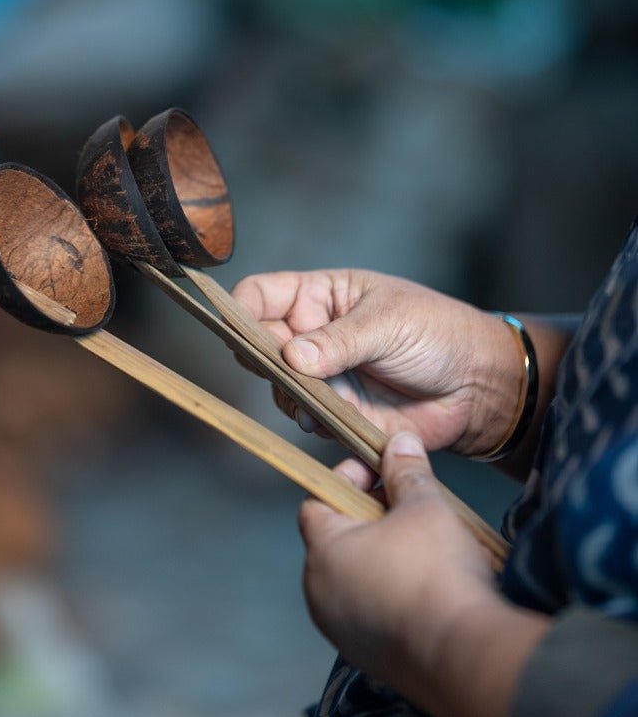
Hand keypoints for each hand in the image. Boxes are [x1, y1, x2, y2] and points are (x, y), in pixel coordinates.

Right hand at [232, 269, 522, 456]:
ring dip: (290, 395)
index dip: (241, 309)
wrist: (477, 387)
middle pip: (259, 345)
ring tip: (321, 396)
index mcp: (322, 296)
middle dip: (264, 360)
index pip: (261, 294)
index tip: (238, 329)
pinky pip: (304, 420)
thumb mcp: (388, 324)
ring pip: (278, 387)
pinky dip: (311, 422)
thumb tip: (290, 356)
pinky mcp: (336, 413)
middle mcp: (314, 334)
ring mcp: (323, 375)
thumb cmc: (438, 334)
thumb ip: (338, 341)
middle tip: (286, 370)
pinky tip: (333, 419)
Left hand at [299, 432, 495, 683]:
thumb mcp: (425, 506)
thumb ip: (406, 471)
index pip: (317, 499)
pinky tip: (430, 588)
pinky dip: (393, 594)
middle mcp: (319, 593)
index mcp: (323, 552)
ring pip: (355, 577)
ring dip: (384, 556)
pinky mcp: (367, 658)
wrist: (465, 658)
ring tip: (426, 546)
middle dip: (370, 516)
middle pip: (336, 538)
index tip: (382, 471)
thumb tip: (399, 441)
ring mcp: (341, 630)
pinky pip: (371, 612)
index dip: (348, 478)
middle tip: (408, 506)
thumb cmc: (436, 572)